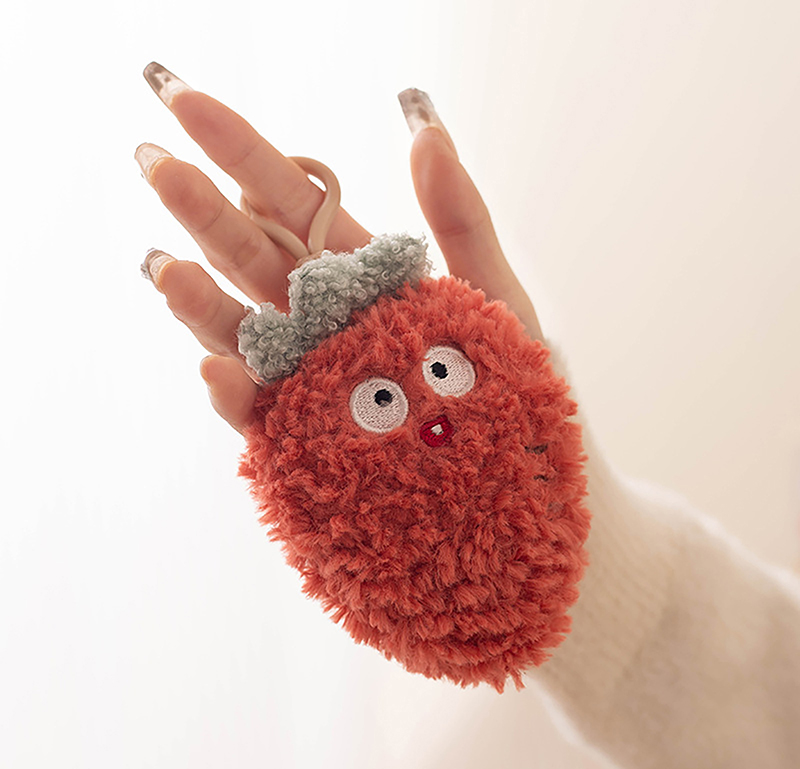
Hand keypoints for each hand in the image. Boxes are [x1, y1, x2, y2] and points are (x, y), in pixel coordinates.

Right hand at [135, 63, 542, 432]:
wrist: (522, 491)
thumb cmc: (520, 394)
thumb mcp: (498, 297)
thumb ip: (459, 219)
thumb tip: (425, 128)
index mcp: (365, 276)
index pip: (295, 206)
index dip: (245, 155)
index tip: (193, 108)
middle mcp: (327, 320)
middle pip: (254, 259)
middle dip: (204, 213)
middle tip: (155, 163)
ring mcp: (311, 378)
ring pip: (243, 334)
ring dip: (200, 303)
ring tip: (163, 267)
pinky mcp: (304, 439)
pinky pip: (262, 416)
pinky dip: (237, 395)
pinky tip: (219, 370)